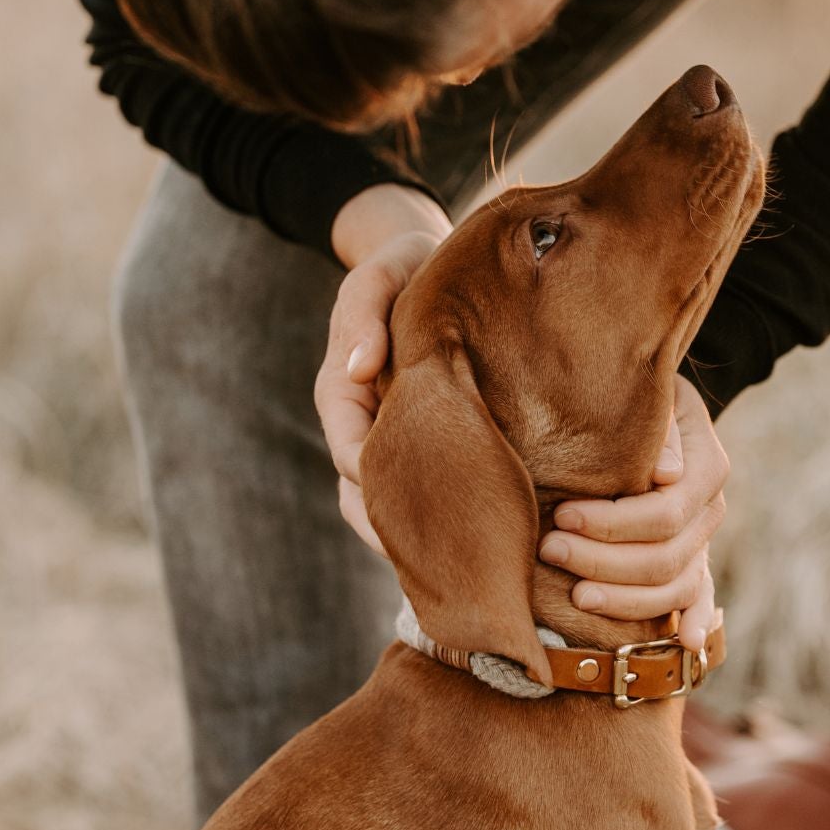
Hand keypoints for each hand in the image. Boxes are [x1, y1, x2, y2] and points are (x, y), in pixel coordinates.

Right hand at [318, 184, 451, 557]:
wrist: (430, 261)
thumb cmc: (406, 264)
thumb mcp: (381, 273)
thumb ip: (365, 313)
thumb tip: (358, 367)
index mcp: (343, 393)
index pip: (351, 452)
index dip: (377, 485)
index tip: (414, 512)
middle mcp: (364, 424)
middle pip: (366, 494)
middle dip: (397, 531)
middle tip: (441, 565)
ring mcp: (393, 437)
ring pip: (396, 502)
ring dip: (422, 535)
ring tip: (465, 568)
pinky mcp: (427, 442)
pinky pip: (431, 488)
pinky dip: (449, 515)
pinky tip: (487, 543)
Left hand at [538, 377, 727, 651]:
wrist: (640, 406)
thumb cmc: (628, 396)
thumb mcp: (644, 397)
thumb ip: (655, 431)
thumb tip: (665, 475)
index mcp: (706, 466)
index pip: (664, 513)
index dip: (612, 523)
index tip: (561, 514)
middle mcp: (710, 509)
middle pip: (666, 556)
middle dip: (604, 561)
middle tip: (550, 550)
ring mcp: (703, 540)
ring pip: (675, 587)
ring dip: (626, 599)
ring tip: (576, 596)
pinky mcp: (692, 562)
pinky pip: (698, 599)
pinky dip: (693, 623)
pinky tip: (684, 644)